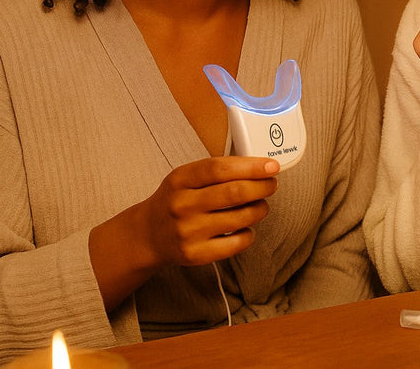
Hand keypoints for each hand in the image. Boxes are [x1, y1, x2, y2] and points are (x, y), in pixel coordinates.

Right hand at [138, 156, 278, 266]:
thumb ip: (217, 171)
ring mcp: (189, 231)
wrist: (148, 235)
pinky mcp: (196, 254)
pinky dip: (249, 233)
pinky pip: (236, 243)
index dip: (250, 166)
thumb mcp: (185, 177)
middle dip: (262, 187)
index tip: (271, 166)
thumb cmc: (175, 200)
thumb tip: (258, 167)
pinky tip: (246, 227)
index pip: (220, 169)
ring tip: (261, 205)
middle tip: (271, 184)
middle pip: (234, 193)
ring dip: (259, 209)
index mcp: (180, 179)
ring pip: (240, 218)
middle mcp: (182, 205)